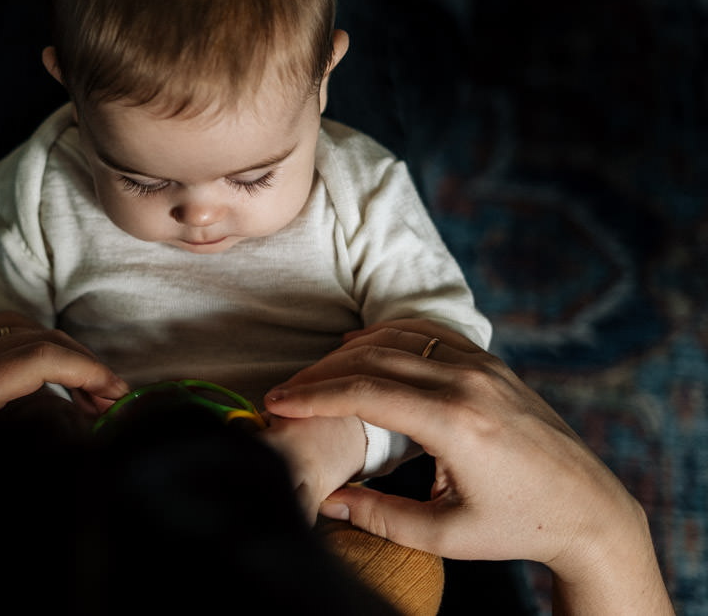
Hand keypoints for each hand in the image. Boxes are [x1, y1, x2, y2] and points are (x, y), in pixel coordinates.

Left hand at [0, 312, 128, 544]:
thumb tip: (77, 420)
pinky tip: (41, 376)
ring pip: (19, 328)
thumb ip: (30, 434)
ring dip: (58, 351)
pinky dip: (29, 345)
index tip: (118, 395)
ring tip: (82, 388)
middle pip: (37, 337)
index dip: (91, 371)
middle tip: (110, 397)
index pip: (44, 357)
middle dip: (82, 363)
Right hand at [265, 319, 672, 614]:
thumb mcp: (445, 534)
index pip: (365, 393)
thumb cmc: (519, 527)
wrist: (589, 510)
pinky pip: (429, 333)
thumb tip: (326, 501)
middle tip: (285, 393)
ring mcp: (484, 367)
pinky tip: (363, 347)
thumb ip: (379, 517)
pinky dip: (388, 335)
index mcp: (457, 424)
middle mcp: (470, 383)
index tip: (277, 403)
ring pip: (398, 337)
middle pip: (372, 359)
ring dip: (349, 352)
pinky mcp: (492, 363)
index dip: (313, 396)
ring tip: (315, 376)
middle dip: (320, 375)